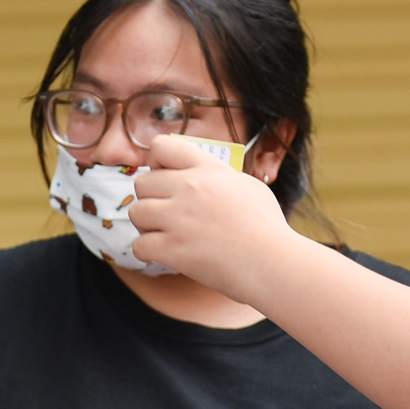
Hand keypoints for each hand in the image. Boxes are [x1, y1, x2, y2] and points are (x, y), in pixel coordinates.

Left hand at [124, 133, 299, 288]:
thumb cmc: (268, 228)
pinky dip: (148, 253)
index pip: (161, 146)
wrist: (273, 263)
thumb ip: (221, 178)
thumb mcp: (248, 186)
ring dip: (146, 226)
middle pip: (142, 183)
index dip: (156, 163)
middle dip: (150, 200)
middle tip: (166, 216)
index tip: (165, 181)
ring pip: (136, 213)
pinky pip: (139, 245)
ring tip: (165, 236)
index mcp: (208, 169)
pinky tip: (165, 256)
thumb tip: (208, 178)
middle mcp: (189, 188)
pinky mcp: (172, 249)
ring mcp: (179, 218)